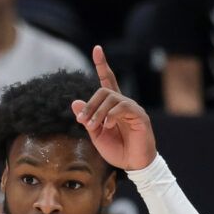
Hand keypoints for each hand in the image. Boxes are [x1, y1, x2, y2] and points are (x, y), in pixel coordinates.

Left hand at [71, 46, 157, 171]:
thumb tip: (74, 102)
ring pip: (111, 98)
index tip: (97, 49)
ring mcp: (132, 108)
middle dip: (90, 104)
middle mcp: (123, 103)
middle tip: (82, 120)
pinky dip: (111, 115)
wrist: (134, 164)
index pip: (108, 80)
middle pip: (104, 90)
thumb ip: (87, 119)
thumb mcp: (97, 135)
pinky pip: (122, 107)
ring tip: (93, 125)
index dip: (102, 64)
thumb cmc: (117, 150)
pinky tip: (107, 125)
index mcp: (112, 107)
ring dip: (98, 112)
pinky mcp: (139, 115)